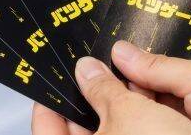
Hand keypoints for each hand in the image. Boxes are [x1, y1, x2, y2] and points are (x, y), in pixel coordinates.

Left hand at [32, 56, 190, 134]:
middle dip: (88, 90)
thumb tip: (86, 69)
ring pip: (111, 125)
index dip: (48, 97)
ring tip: (120, 66)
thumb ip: (103, 89)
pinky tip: (145, 87)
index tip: (55, 72)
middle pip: (81, 123)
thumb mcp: (129, 115)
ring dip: (116, 97)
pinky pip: (134, 129)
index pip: (45, 125)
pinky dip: (136, 110)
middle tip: (90, 61)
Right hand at [112, 41, 190, 134]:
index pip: (175, 49)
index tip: (118, 53)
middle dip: (141, 79)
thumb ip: (159, 65)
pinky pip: (163, 125)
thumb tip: (121, 52)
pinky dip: (149, 122)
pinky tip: (132, 116)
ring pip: (160, 104)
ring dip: (142, 102)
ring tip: (115, 96)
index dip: (147, 51)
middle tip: (114, 78)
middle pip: (163, 78)